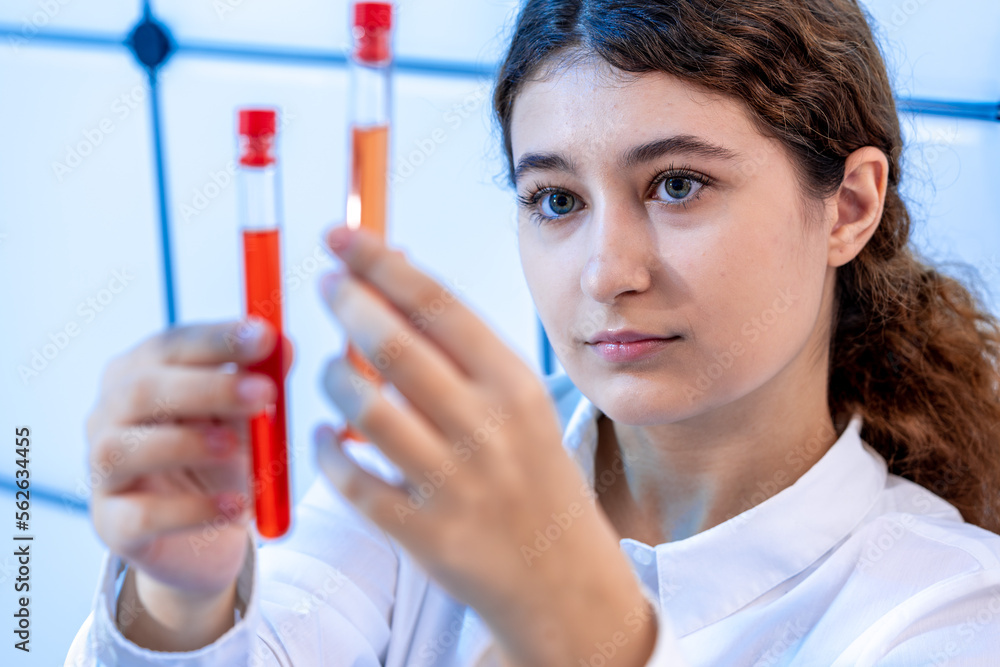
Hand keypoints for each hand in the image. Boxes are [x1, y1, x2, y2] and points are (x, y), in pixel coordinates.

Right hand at [86, 319, 290, 600]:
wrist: (204, 534)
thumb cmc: (217, 457)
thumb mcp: (243, 415)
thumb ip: (259, 380)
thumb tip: (285, 346)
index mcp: (139, 374)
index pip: (170, 346)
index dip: (217, 340)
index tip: (265, 337)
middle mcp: (109, 418)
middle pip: (142, 392)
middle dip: (207, 388)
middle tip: (264, 392)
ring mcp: (103, 473)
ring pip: (122, 450)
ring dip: (185, 444)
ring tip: (235, 447)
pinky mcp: (113, 526)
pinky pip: (142, 516)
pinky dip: (193, 511)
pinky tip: (235, 506)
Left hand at [315, 226, 657, 666]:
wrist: (563, 577)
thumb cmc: (532, 472)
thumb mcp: (519, 402)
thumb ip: (462, 348)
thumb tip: (394, 276)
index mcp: (515, 386)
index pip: (438, 305)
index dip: (381, 262)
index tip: (341, 235)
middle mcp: (489, 430)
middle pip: (396, 348)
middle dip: (348, 303)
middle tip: (323, 282)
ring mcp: (456, 485)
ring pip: (366, 411)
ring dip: (332, 378)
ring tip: (327, 368)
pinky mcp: (425, 535)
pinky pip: (352, 482)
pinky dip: (329, 450)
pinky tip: (329, 435)